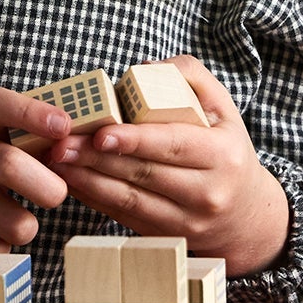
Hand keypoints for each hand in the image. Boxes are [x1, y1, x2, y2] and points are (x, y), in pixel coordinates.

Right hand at [0, 90, 73, 250]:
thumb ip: (19, 134)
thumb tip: (74, 155)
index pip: (3, 105)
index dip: (35, 114)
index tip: (62, 126)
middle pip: (15, 169)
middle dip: (49, 189)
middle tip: (51, 194)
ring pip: (14, 223)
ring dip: (25, 225)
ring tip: (12, 216)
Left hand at [44, 56, 290, 275]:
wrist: (246, 218)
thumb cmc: (227, 153)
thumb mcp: (224, 110)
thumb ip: (190, 77)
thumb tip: (145, 66)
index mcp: (222, 156)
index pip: (172, 145)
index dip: (134, 140)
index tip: (100, 133)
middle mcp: (205, 192)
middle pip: (143, 173)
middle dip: (97, 158)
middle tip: (61, 143)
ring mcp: (184, 221)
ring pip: (128, 199)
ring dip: (87, 180)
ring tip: (56, 161)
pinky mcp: (164, 236)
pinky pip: (122, 215)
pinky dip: (93, 197)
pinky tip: (70, 179)